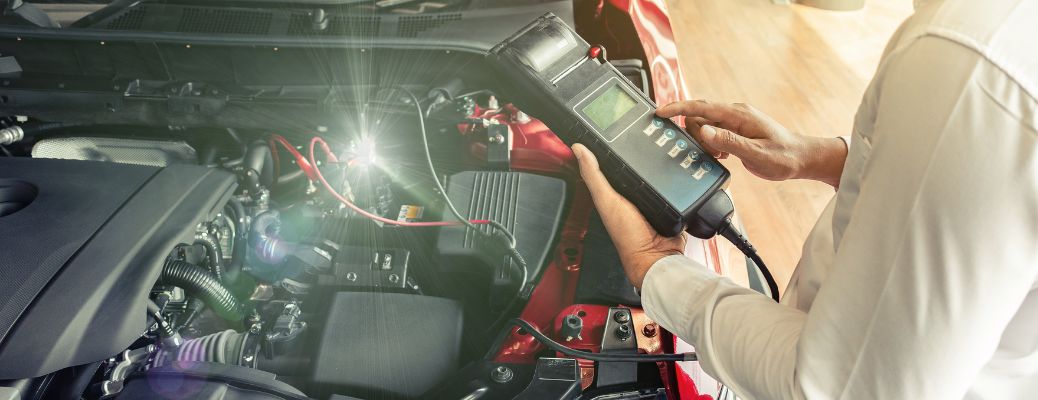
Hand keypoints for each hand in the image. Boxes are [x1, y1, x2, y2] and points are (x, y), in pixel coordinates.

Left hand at [572, 143, 685, 288]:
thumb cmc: (628, 236)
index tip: (614, 127)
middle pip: (635, 165)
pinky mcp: (670, 201)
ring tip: (664, 145)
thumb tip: (578, 149)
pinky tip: (677, 166)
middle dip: (641, 150)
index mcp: (613, 192)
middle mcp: (632, 194)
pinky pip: (673, 183)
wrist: (657, 255)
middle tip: (645, 131)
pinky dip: (676, 176)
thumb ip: (593, 175)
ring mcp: (652, 197)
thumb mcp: (607, 200)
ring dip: (661, 162)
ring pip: (656, 171)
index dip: (610, 146)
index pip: (609, 163)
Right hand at [658, 100, 846, 186]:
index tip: (659, 113)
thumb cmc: (783, 157)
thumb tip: (704, 132)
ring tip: (722, 157)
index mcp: (738, 114)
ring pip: (703, 127)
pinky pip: (712, 133)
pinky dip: (711, 145)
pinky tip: (724, 156)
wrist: (801, 158)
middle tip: (714, 154)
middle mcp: (734, 113)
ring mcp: (734, 120)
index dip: (677, 109)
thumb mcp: (757, 154)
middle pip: (698, 118)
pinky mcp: (734, 129)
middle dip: (696, 137)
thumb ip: (729, 142)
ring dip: (705, 143)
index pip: (701, 107)